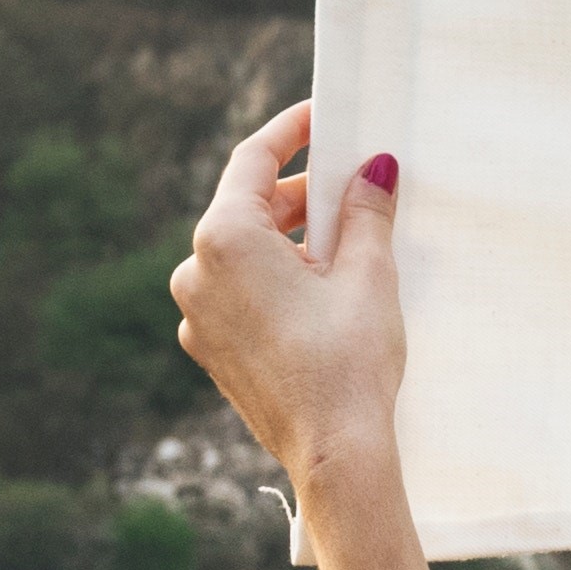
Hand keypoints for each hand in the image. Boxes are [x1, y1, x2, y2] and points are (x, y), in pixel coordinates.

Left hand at [167, 101, 407, 522]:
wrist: (334, 453)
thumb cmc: (349, 361)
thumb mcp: (368, 273)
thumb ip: (366, 210)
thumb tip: (375, 168)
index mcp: (224, 239)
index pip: (253, 159)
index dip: (291, 130)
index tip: (321, 115)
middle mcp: (195, 272)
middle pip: (248, 207)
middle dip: (302, 194)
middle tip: (356, 188)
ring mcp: (196, 315)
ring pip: (245, 253)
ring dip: (292, 240)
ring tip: (349, 247)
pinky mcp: (210, 349)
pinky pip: (240, 293)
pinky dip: (276, 279)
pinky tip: (323, 292)